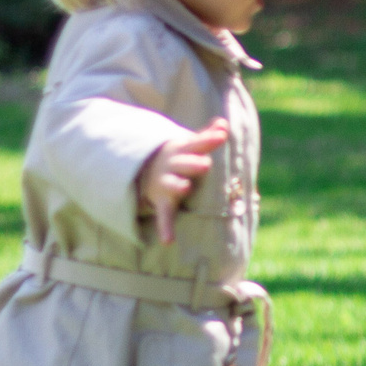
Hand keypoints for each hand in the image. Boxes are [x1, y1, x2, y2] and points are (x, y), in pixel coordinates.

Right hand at [137, 120, 227, 245]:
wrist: (142, 168)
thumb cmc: (177, 155)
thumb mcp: (189, 143)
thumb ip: (207, 136)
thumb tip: (223, 124)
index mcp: (182, 149)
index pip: (197, 143)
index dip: (210, 139)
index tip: (222, 134)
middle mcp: (172, 165)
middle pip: (184, 163)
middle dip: (193, 163)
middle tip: (205, 164)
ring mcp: (165, 183)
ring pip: (172, 185)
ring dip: (178, 186)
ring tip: (185, 188)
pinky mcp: (161, 201)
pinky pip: (163, 214)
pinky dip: (165, 228)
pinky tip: (168, 241)